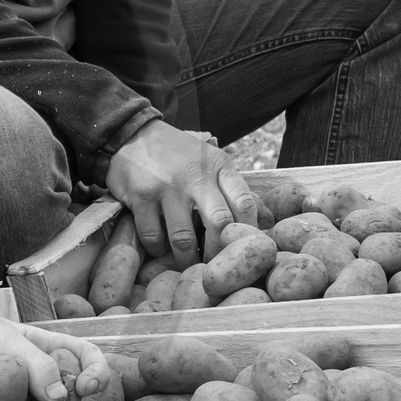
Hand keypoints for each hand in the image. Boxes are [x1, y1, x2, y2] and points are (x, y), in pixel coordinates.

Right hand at [105, 120, 257, 265]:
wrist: (133, 135)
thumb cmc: (178, 154)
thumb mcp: (211, 160)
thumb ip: (234, 188)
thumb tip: (267, 221)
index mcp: (219, 166)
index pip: (245, 203)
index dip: (248, 232)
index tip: (241, 248)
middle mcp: (196, 176)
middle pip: (220, 224)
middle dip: (218, 252)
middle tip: (214, 265)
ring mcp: (167, 187)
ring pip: (183, 237)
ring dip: (186, 258)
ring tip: (187, 264)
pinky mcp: (141, 197)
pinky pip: (153, 236)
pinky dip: (157, 248)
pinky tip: (160, 248)